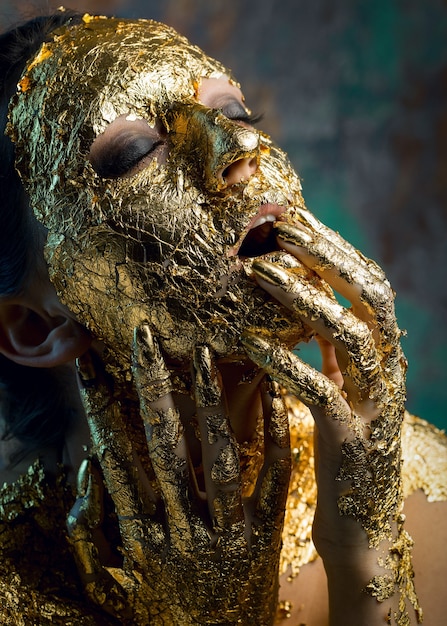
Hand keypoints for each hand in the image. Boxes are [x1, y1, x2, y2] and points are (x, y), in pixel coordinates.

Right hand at [68, 326, 290, 624]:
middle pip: (164, 446)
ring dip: (211, 402)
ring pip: (220, 457)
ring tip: (203, 352)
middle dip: (152, 388)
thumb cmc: (164, 617)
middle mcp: (184, 528)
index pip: (115, 458)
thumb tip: (87, 468)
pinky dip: (273, 435)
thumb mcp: (114, 585)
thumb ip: (89, 536)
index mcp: (143, 538)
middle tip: (146, 336)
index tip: (90, 365)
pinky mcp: (267, 535)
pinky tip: (272, 392)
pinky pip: (273, 479)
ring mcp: (228, 531)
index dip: (100, 409)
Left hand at [241, 217, 420, 623]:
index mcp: (384, 357)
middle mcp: (388, 374)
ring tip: (260, 272)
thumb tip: (301, 297)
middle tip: (280, 226)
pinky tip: (251, 341)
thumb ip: (329, 348)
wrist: (359, 531)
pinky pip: (321, 391)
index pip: (369, 285)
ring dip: (306, 298)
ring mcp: (374, 407)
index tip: (294, 217)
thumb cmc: (340, 452)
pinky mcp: (352, 442)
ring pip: (351, 336)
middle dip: (327, 256)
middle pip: (370, 297)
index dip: (334, 247)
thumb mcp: (340, 389)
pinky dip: (287, 361)